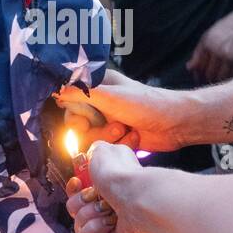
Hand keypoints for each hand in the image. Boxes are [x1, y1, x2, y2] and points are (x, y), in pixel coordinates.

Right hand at [55, 69, 183, 153]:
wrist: (176, 124)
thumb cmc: (146, 104)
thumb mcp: (109, 96)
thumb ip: (81, 92)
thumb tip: (56, 90)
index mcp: (98, 86)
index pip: (70, 101)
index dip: (74, 115)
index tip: (84, 121)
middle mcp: (101, 102)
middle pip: (78, 124)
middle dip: (94, 130)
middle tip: (114, 127)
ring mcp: (109, 120)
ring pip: (91, 138)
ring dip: (108, 138)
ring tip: (126, 131)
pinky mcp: (118, 137)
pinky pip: (105, 146)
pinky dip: (118, 145)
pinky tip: (134, 138)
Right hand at [65, 142, 149, 232]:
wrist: (138, 200)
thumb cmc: (121, 175)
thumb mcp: (102, 151)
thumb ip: (92, 151)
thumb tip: (87, 157)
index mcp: (105, 182)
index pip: (77, 188)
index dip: (73, 187)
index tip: (77, 182)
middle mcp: (107, 200)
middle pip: (74, 206)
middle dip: (81, 201)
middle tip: (97, 196)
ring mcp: (108, 220)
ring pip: (78, 222)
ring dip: (90, 214)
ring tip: (108, 210)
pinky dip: (94, 229)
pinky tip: (109, 224)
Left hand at [187, 11, 232, 84]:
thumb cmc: (223, 30)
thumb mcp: (206, 37)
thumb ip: (197, 53)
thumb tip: (189, 68)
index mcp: (207, 45)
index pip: (199, 67)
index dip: (197, 74)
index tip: (198, 76)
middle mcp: (218, 51)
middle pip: (209, 74)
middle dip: (207, 78)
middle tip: (208, 79)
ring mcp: (230, 56)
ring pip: (221, 77)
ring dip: (218, 79)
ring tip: (217, 77)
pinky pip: (232, 75)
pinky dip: (229, 76)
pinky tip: (227, 73)